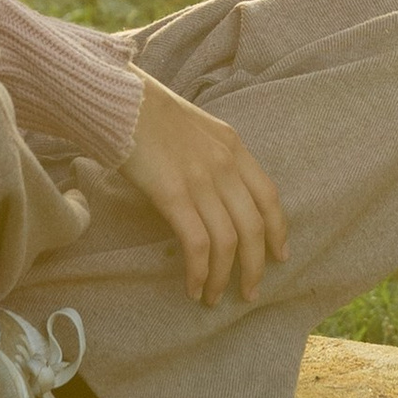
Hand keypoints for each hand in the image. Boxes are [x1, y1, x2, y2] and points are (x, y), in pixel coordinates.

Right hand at [124, 75, 289, 304]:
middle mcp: (225, 164)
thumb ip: (212, 156)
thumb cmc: (147, 113)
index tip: (279, 257)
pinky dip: (200, 271)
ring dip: (225, 277)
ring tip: (215, 298)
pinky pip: (198, 243)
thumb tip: (215, 193)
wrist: (118, 99)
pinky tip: (193, 286)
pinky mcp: (173, 194)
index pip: (269, 196)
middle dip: (255, 266)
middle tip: (249, 292)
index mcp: (233, 145)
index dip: (278, 231)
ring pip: (229, 241)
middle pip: (254, 226)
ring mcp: (201, 179)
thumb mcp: (195, 128)